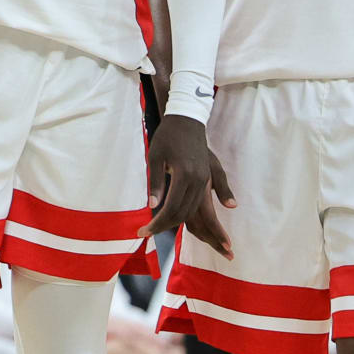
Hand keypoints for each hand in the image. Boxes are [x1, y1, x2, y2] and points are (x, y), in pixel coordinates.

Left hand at [140, 116, 234, 257]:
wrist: (187, 119)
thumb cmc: (168, 136)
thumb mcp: (155, 156)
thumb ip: (155, 182)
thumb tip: (152, 206)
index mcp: (185, 175)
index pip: (171, 208)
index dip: (157, 224)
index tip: (144, 232)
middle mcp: (199, 180)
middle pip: (184, 213)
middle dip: (167, 227)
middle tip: (149, 234)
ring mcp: (206, 179)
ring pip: (196, 211)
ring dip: (185, 225)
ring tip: (173, 234)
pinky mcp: (208, 177)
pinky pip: (204, 202)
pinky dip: (199, 216)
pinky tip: (209, 227)